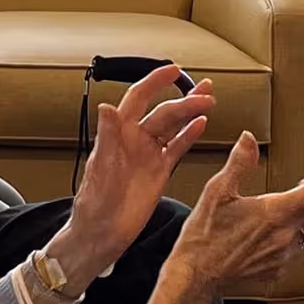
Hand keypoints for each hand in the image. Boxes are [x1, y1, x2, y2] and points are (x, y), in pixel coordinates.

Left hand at [43, 67, 215, 296]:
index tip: (172, 70)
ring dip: (190, 112)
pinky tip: (202, 124)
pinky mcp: (159, 171)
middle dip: (184, 100)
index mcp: (118, 133)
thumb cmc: (94, 203)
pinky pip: (177, 148)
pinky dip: (189, 135)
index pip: (138, 98)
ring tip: (209, 99)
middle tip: (205, 92)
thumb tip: (106, 107)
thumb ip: (107, 136)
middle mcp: (135, 140)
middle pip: (163, 112)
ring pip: (173, 126)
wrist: (102, 234)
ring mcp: (148, 154)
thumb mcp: (100, 168)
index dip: (154, 82)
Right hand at [149, 139, 303, 303]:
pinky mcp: (276, 269)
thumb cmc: (203, 236)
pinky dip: (294, 234)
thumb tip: (248, 139)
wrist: (195, 275)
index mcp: (275, 212)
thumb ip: (239, 162)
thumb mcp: (217, 191)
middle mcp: (285, 235)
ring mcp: (283, 255)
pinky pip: (295, 248)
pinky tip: (281, 229)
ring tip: (299, 201)